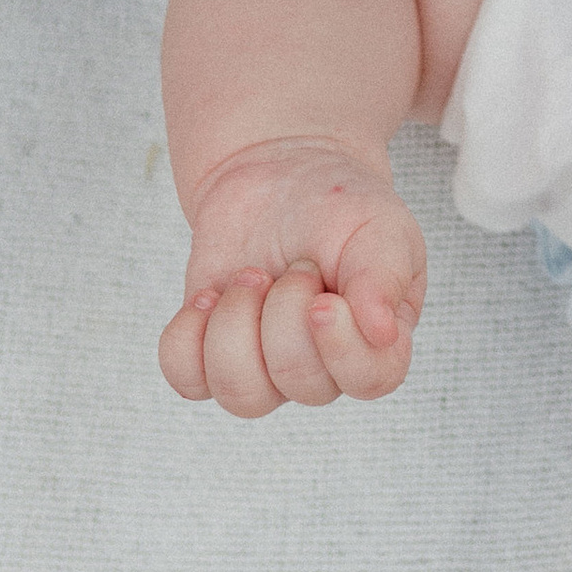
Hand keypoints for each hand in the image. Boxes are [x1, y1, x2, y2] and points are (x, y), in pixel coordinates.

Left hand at [158, 136, 429, 414]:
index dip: (341, 348)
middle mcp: (323, 367)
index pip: (370, 380)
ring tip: (249, 277)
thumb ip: (384, 275)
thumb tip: (382, 333)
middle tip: (296, 264)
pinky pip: (188, 380)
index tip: (322, 298)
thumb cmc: (339, 206)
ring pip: (242, 396)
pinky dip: (188, 338)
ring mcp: (265, 368)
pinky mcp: (212, 357)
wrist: (279, 175)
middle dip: (286, 310)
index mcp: (377, 340)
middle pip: (301, 384)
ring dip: (236, 325)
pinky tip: (208, 297)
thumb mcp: (378, 224)